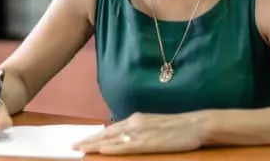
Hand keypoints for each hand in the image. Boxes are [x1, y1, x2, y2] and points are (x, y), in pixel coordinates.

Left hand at [72, 112, 206, 154]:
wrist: (196, 124)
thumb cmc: (179, 127)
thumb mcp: (155, 125)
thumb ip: (140, 130)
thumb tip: (126, 137)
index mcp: (137, 119)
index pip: (110, 129)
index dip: (95, 135)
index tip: (81, 140)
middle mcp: (135, 123)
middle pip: (106, 134)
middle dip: (89, 140)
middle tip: (72, 145)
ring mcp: (141, 132)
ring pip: (112, 140)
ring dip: (94, 144)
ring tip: (80, 148)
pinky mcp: (148, 142)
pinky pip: (126, 146)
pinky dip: (112, 148)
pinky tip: (101, 150)